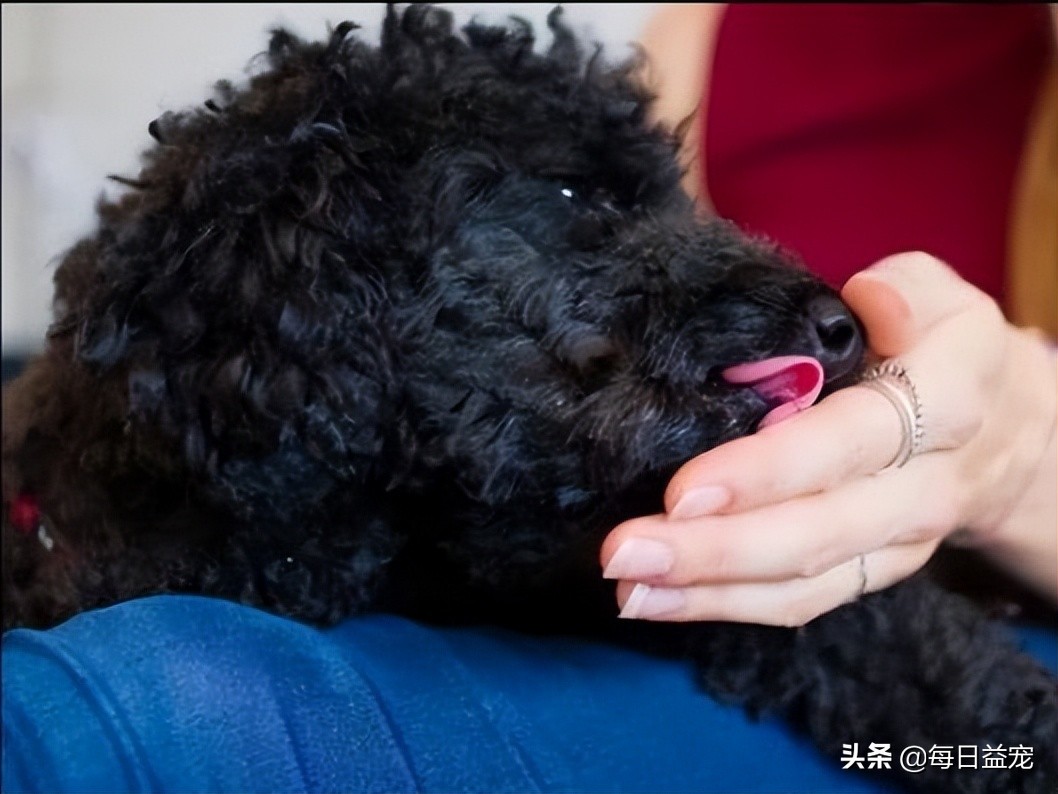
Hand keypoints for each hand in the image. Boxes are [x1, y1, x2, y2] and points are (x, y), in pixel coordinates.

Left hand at [600, 252, 1057, 624]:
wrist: (1001, 428)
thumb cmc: (938, 344)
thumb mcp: (938, 293)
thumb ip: (903, 290)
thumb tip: (866, 301)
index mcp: (945, 402)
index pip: (851, 441)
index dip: (769, 471)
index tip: (684, 489)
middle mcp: (924, 486)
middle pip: (818, 531)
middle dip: (714, 550)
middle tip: (623, 553)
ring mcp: (898, 541)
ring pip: (805, 581)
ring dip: (708, 591)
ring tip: (627, 588)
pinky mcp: (870, 573)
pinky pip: (801, 603)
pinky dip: (727, 606)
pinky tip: (657, 600)